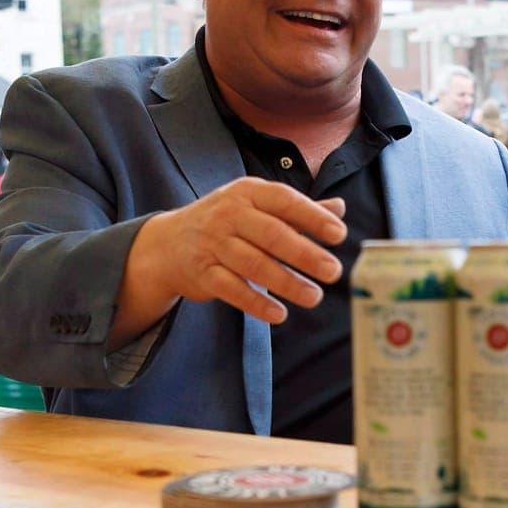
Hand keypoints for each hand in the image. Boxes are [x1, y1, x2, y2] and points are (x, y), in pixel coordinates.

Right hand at [112, 178, 348, 345]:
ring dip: (286, 282)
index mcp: (248, 193)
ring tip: (314, 297)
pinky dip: (256, 303)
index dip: (313, 217)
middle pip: (272, 234)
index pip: (285, 201)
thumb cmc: (225, 223)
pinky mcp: (202, 272)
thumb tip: (339, 208)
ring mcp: (213, 243)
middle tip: (333, 271)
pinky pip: (232, 289)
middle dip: (305, 254)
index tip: (339, 235)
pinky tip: (279, 314)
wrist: (168, 244)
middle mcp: (229, 214)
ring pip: (254, 264)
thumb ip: (297, 210)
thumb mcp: (257, 207)